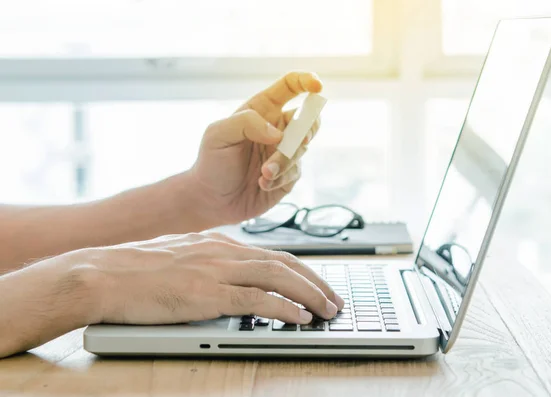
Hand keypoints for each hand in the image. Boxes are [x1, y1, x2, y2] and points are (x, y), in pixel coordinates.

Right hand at [81, 232, 343, 324]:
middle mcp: (223, 250)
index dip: (300, 270)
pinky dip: (284, 308)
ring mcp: (216, 269)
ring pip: (278, 277)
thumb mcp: (179, 258)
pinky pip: (257, 299)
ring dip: (309, 294)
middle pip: (284, 262)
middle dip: (315, 282)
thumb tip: (227, 280)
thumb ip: (207, 264)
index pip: (271, 254)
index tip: (316, 283)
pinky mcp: (207, 292)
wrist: (101, 274)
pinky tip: (300, 317)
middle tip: (334, 299)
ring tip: (328, 310)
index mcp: (217, 242)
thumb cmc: (134, 270)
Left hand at [189, 71, 321, 226]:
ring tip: (263, 173)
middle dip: (307, 128)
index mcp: (262, 109)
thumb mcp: (218, 134)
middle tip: (298, 140)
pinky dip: (279, 178)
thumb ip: (247, 123)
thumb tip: (278, 133)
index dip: (306, 81)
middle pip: (308, 118)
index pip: (290, 86)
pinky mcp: (289, 174)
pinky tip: (261, 183)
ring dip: (283, 161)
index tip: (317, 86)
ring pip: (302, 148)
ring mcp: (285, 151)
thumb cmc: (212, 162)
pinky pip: (295, 171)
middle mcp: (277, 128)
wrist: (212, 200)